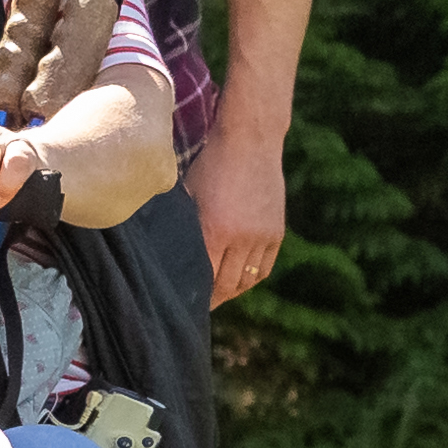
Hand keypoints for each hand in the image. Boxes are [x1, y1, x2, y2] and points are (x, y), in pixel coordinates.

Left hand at [192, 128, 288, 299]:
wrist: (251, 141)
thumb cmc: (210, 164)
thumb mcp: (188, 195)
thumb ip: (183, 227)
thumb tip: (169, 256)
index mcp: (215, 230)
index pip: (205, 278)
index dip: (196, 295)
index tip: (183, 304)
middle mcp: (243, 238)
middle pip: (227, 285)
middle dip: (212, 299)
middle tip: (198, 307)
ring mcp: (263, 236)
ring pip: (248, 279)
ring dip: (232, 291)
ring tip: (216, 296)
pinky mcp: (277, 232)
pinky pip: (264, 267)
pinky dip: (251, 278)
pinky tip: (237, 281)